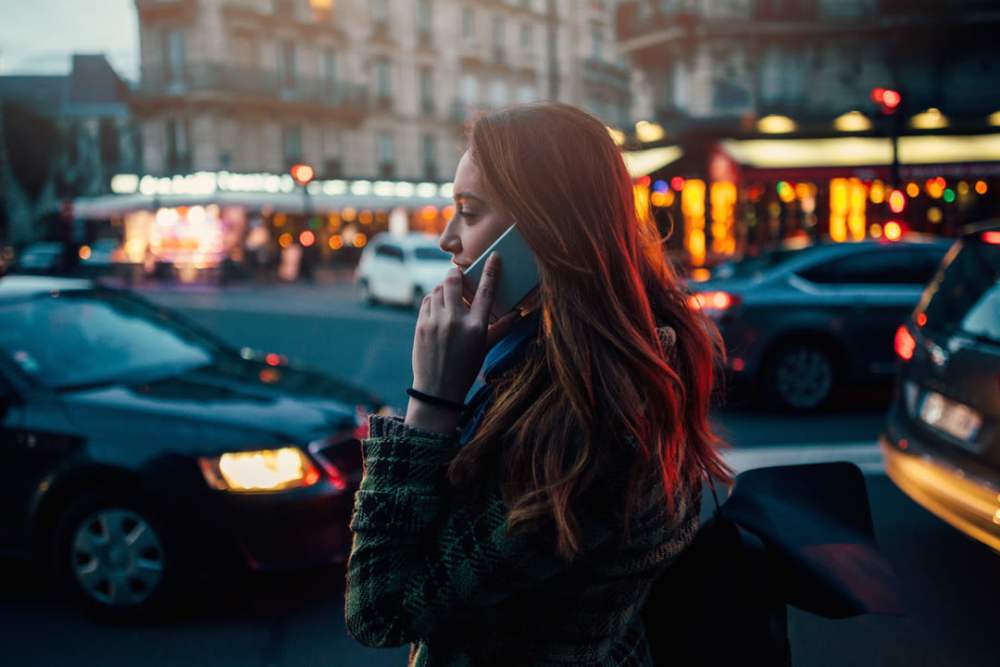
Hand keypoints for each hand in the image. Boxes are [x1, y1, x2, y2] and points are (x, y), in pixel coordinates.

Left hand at [410, 253, 519, 403]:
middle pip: (453, 281)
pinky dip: (433, 299)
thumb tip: (517, 314)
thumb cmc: (465, 369)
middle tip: (458, 275)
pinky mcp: (421, 325)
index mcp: (476, 327)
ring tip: (448, 296)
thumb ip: (500, 328)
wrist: (437, 390)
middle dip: (455, 274)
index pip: (486, 291)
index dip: (491, 271)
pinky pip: (427, 301)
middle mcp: (456, 321)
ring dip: (443, 288)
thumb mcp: (485, 349)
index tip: (494, 257)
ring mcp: (436, 322)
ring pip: (438, 289)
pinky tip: (437, 307)